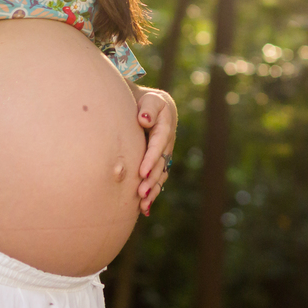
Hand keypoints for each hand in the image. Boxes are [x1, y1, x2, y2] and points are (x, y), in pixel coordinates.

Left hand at [135, 88, 177, 215]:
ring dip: (153, 189)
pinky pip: (158, 178)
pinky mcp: (158, 162)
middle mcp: (167, 142)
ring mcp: (164, 154)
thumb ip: (148, 109)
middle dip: (151, 179)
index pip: (158, 144)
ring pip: (160, 174)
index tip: (141, 172)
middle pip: (161, 163)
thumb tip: (144, 120)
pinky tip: (144, 207)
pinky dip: (153, 192)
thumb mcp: (149, 100)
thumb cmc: (144, 102)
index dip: (151, 158)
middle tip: (140, 192)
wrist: (147, 106)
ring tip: (142, 203)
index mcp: (165, 126)